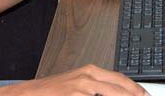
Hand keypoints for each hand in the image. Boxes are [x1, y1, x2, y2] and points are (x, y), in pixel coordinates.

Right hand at [0, 64, 147, 94]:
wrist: (27, 94)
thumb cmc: (51, 92)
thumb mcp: (77, 85)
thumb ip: (97, 88)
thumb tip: (116, 91)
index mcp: (91, 71)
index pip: (122, 80)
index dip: (137, 90)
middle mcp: (89, 78)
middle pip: (122, 88)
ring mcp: (82, 89)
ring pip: (113, 94)